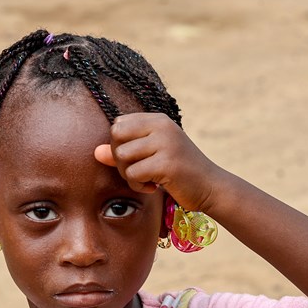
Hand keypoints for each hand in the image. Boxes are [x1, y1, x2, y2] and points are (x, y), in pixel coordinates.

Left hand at [94, 113, 220, 211]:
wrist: (210, 187)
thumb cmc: (179, 172)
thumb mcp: (152, 157)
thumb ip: (125, 151)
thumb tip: (96, 152)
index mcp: (158, 120)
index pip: (118, 124)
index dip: (119, 145)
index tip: (136, 159)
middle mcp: (161, 127)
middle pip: (116, 137)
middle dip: (119, 159)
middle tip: (137, 171)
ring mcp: (165, 144)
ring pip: (122, 156)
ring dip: (129, 175)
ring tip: (147, 180)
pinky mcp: (167, 164)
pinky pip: (133, 174)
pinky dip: (139, 186)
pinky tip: (155, 187)